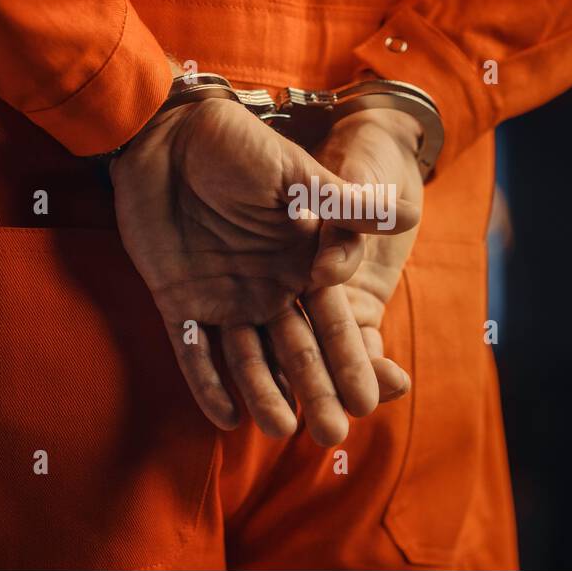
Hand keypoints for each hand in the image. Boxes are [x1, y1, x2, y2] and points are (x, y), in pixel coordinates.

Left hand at [110, 97, 418, 444]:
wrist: (166, 134)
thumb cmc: (236, 145)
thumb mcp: (294, 174)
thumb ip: (343, 202)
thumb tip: (405, 214)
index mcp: (302, 261)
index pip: (333, 320)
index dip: (351, 358)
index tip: (373, 396)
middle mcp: (269, 287)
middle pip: (297, 350)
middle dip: (317, 392)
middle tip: (333, 436)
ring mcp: (223, 296)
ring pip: (249, 358)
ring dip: (265, 393)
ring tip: (281, 430)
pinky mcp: (179, 300)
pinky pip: (193, 350)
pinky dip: (207, 382)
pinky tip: (224, 417)